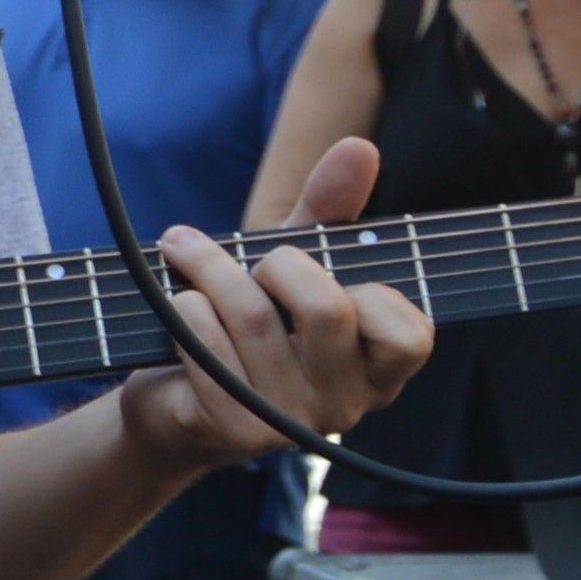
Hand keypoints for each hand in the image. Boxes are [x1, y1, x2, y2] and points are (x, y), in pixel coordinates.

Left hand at [117, 135, 433, 471]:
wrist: (170, 400)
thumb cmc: (246, 325)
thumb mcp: (289, 265)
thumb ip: (328, 211)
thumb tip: (361, 148)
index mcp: (377, 370)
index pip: (410, 335)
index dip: (366, 290)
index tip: (322, 273)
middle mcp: (345, 405)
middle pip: (327, 311)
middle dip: (277, 263)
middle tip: (252, 261)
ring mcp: (290, 424)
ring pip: (255, 319)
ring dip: (209, 270)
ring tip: (185, 254)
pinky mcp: (235, 431)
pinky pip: (206, 345)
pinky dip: (184, 308)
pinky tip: (177, 305)